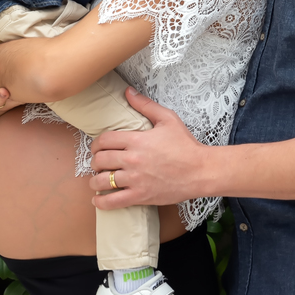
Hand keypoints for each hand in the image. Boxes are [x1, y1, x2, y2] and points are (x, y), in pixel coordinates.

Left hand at [88, 87, 208, 208]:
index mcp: (137, 140)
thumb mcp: (168, 119)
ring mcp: (135, 179)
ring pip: (102, 181)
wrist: (200, 170)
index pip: (104, 140)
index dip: (96, 144)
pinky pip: (113, 202)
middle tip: (98, 163)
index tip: (97, 148)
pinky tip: (98, 199)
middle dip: (94, 161)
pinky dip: (101, 201)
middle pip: (100, 160)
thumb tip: (128, 92)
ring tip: (97, 180)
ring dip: (95, 181)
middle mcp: (133, 160)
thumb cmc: (185, 145)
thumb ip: (146, 105)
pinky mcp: (141, 196)